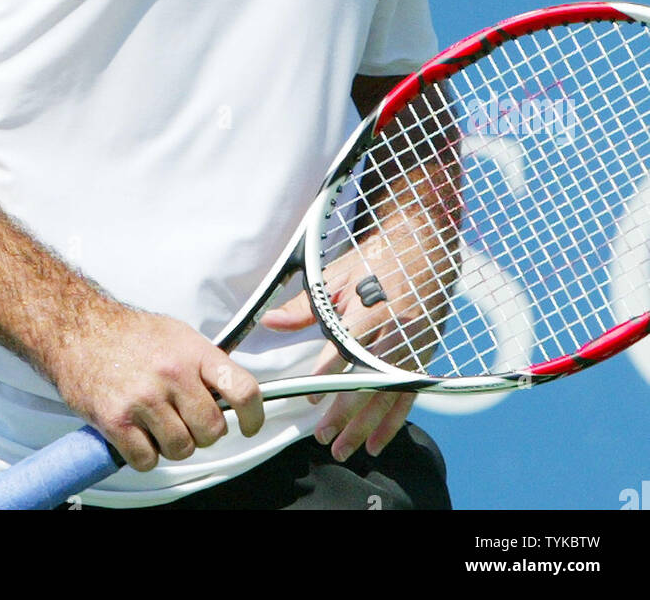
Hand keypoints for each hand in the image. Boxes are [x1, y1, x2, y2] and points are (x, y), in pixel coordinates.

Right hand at [47, 301, 263, 471]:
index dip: (254, 415)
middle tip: (187, 422)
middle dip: (203, 433)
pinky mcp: (116, 420)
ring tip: (157, 425)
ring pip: (181, 449)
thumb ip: (205, 364)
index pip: (241, 389)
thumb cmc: (128, 333)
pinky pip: (147, 460)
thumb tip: (230, 393)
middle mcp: (173, 374)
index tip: (251, 425)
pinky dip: (144, 456)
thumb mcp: (178, 335)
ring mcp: (144, 398)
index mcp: (193, 351)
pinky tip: (137, 434)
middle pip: (212, 430)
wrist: (77, 328)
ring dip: (172, 445)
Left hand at [262, 214, 455, 462]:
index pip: (349, 344)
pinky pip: (409, 395)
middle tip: (322, 435)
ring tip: (343, 448)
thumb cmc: (375, 259)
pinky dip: (393, 421)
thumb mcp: (338, 275)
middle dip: (346, 411)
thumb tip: (270, 321)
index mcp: (372, 304)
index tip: (312, 395)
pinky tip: (375, 442)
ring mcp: (414, 344)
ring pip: (389, 394)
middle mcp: (397, 328)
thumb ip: (306, 305)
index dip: (331, 371)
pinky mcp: (424, 354)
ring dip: (366, 425)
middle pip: (370, 378)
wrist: (424, 245)